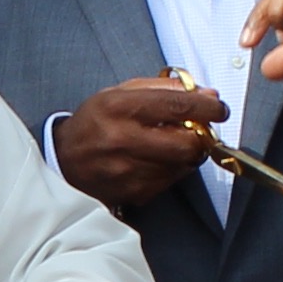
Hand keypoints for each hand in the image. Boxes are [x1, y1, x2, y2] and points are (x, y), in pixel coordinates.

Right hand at [54, 74, 235, 210]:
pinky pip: (171, 181)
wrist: (64, 161)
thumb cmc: (96, 122)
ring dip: (187, 154)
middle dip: (201, 137)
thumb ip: (164, 89)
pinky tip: (157, 161)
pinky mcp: (134, 192)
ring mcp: (129, 170)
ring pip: (183, 164)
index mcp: (120, 107)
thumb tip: (207, 94)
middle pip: (187, 143)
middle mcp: (124, 139)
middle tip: (198, 130)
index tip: (219, 108)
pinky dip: (173, 169)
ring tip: (172, 144)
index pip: (178, 105)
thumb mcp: (121, 93)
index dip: (208, 107)